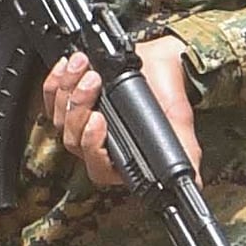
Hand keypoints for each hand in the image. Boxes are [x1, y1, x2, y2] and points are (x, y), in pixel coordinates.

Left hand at [44, 34, 196, 190]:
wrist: (159, 59)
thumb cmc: (167, 89)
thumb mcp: (179, 120)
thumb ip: (184, 152)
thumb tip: (195, 186)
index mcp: (121, 156)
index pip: (97, 167)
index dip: (93, 146)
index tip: (99, 121)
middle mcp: (98, 143)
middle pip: (73, 140)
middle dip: (80, 108)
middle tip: (94, 83)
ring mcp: (81, 122)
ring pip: (60, 118)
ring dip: (69, 90)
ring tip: (85, 67)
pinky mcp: (69, 100)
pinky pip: (50, 98)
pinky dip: (55, 82)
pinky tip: (68, 68)